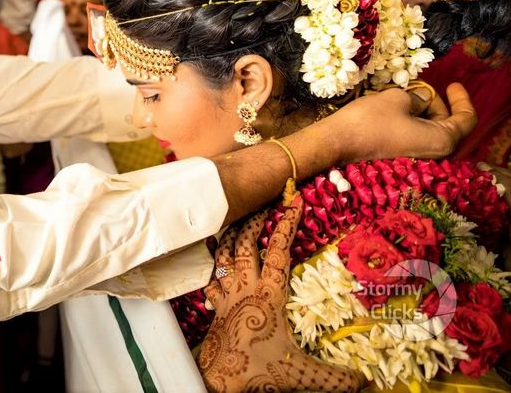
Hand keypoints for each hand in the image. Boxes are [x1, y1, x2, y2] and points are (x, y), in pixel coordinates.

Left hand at [197, 200, 362, 392]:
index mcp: (269, 294)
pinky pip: (211, 279)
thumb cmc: (259, 371)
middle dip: (254, 221)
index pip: (278, 251)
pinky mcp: (214, 307)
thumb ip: (337, 377)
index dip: (287, 224)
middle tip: (263, 206)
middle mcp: (245, 288)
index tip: (295, 203)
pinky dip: (215, 267)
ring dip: (231, 238)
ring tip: (238, 224)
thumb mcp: (304, 374)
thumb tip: (366, 383)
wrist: (219, 380)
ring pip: (224, 256)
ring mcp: (226, 296)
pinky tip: (218, 265)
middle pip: (245, 244)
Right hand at [329, 83, 476, 163]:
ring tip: (407, 94)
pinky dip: (413, 120)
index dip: (461, 98)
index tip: (452, 83)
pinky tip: (399, 107)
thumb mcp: (398, 99)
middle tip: (420, 86)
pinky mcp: (402, 155)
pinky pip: (417, 135)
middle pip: (448, 123)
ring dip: (423, 110)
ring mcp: (417, 155)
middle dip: (438, 103)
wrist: (337, 142)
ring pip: (430, 128)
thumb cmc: (370, 120)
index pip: (466, 119)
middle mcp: (434, 152)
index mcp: (442, 140)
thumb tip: (422, 98)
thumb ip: (418, 97)